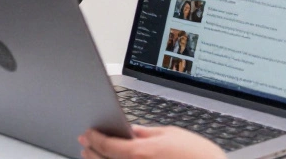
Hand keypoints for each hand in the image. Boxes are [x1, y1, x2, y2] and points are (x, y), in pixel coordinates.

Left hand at [79, 126, 224, 158]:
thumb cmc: (199, 156)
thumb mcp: (172, 134)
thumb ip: (147, 132)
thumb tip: (131, 130)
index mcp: (140, 153)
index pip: (106, 145)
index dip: (94, 138)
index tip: (88, 133)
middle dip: (91, 150)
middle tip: (86, 143)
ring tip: (93, 155)